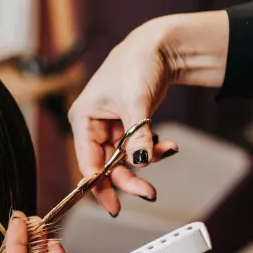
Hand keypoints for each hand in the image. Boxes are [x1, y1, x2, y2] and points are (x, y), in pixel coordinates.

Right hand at [68, 24, 178, 215]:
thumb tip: (139, 163)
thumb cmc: (137, 64)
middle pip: (107, 166)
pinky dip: (154, 149)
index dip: (99, 186)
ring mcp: (111, 127)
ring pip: (125, 159)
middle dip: (129, 178)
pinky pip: (138, 148)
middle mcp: (94, 126)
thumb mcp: (135, 103)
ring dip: (147, 160)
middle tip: (149, 193)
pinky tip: (169, 145)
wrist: (160, 46)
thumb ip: (136, 136)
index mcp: (83, 119)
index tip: (114, 206)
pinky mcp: (128, 126)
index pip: (87, 162)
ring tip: (167, 151)